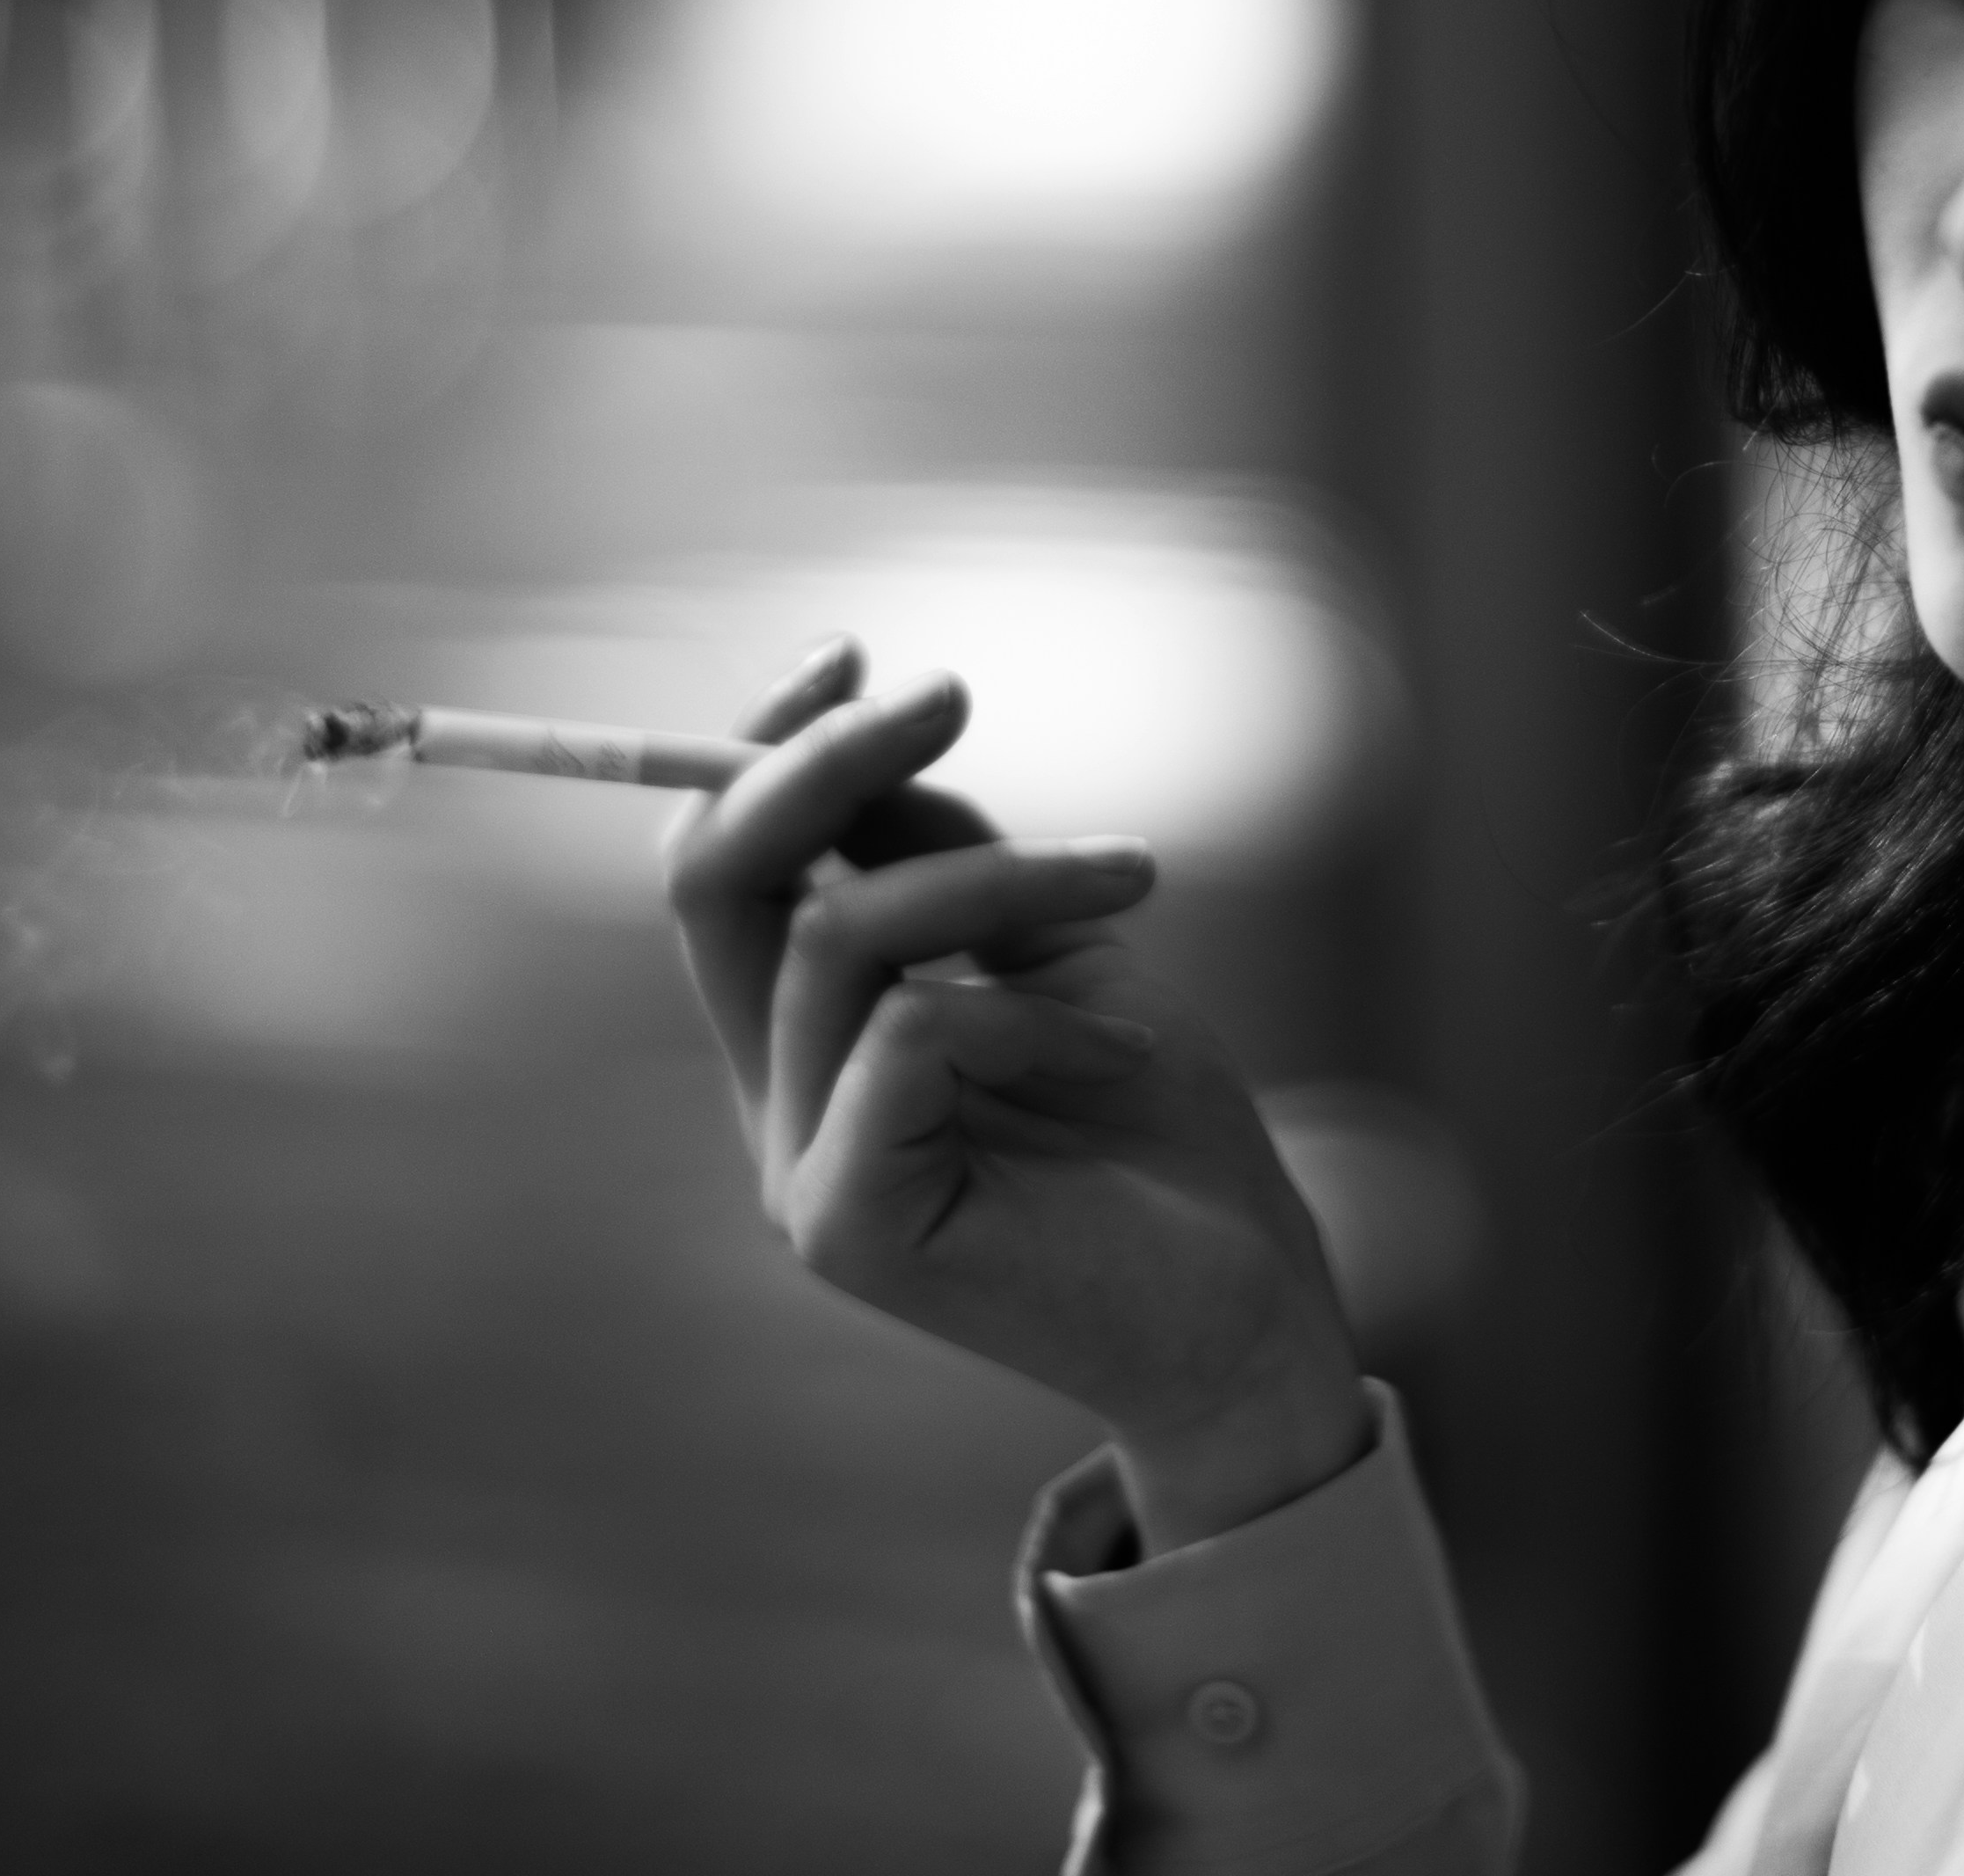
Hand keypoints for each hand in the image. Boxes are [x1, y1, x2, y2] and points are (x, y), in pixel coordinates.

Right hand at [665, 639, 1371, 1546]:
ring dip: (1000, 876)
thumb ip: (948, 860)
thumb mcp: (1053, 952)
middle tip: (947, 689)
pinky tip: (1124, 1051)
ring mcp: (798, 1172)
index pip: (720, 872)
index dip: (760, 749)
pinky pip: (909, 1033)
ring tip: (1134, 880)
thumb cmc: (1157, 1135)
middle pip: (716, 887)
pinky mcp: (846, 1224)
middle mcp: (774, 1104)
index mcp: (805, 1042)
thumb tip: (881, 733)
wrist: (1247, 1311)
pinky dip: (1031, 1012)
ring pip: (837, 938)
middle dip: (823, 760)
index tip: (850, 651)